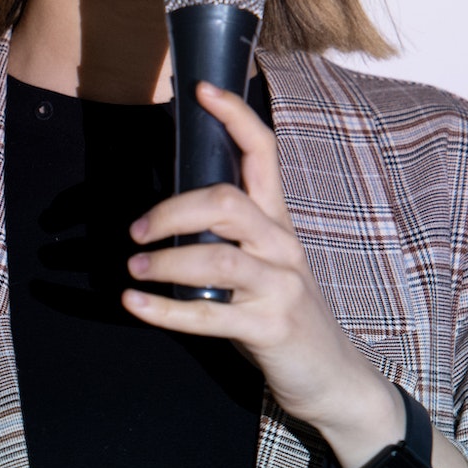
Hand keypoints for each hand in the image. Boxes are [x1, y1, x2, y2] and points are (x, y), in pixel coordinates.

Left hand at [120, 84, 403, 467]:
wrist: (333, 378)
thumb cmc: (284, 315)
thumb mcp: (265, 265)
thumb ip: (230, 237)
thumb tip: (171, 211)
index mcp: (278, 223)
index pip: (263, 153)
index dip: (234, 116)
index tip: (201, 89)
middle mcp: (282, 246)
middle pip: (227, 201)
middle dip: (173, 210)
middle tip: (137, 230)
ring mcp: (280, 286)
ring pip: (218, 257)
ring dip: (166, 261)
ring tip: (134, 270)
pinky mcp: (270, 328)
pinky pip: (210, 314)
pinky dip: (164, 310)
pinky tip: (135, 305)